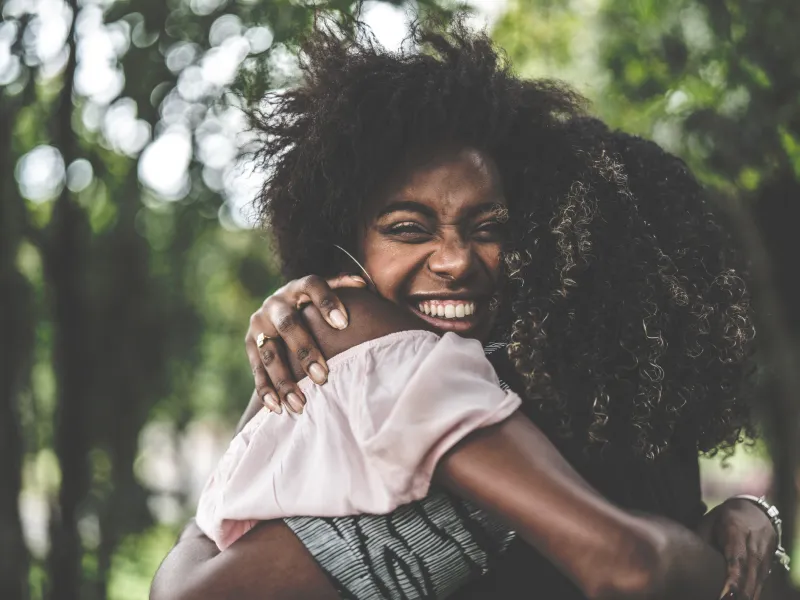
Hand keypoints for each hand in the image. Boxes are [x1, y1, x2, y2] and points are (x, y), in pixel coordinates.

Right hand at [245, 274, 366, 413]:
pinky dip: (265, 389)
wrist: (278, 310)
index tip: (343, 324)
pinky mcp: (249, 344)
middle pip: (289, 324)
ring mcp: (259, 324)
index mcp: (298, 287)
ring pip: (270, 352)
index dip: (326, 302)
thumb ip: (343, 288)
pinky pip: (257, 369)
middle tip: (323, 377)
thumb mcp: (327, 292)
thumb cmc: (315, 306)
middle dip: (305, 352)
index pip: (312, 286)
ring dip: (283, 380)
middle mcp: (276, 303)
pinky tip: (277, 407)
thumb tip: (364, 283)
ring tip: (300, 404)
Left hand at [696, 497, 777, 599]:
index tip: (726, 593)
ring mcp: (765, 554)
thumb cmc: (724, 518)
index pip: (736, 558)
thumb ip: (701, 541)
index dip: (733, 578)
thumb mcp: (709, 523)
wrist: (755, 510)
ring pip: (758, 580)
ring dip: (747, 594)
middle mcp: (754, 543)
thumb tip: (685, 559)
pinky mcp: (769, 564)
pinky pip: (761, 582)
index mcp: (736, 530)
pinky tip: (742, 599)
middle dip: (740, 592)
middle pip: (749, 573)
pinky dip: (752, 592)